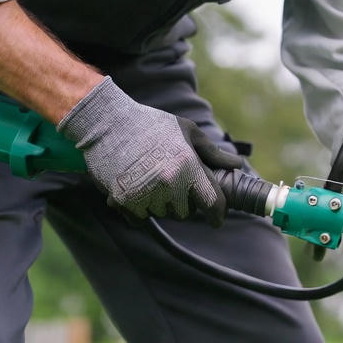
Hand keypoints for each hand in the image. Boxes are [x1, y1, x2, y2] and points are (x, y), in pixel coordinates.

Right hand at [59, 77, 242, 225]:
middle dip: (183, 203)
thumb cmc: (151, 124)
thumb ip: (212, 152)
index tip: (217, 220)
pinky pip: (140, 218)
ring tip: (151, 180)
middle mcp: (168, 184)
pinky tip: (136, 188)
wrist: (107, 122)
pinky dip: (140, 209)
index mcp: (188, 166)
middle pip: (185, 212)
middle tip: (173, 185)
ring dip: (160, 204)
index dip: (218, 215)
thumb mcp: (187, 130)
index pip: (213, 203)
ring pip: (162, 214)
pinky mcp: (123, 200)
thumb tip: (236, 165)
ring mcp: (144, 194)